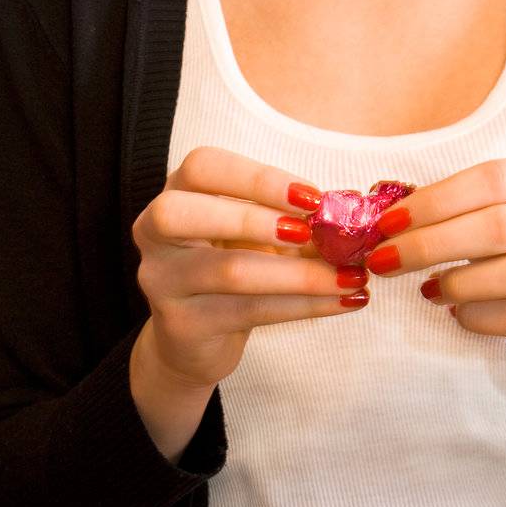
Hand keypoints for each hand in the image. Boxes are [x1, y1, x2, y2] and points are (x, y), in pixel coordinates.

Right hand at [131, 146, 365, 391]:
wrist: (193, 339)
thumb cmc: (230, 266)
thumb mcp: (254, 232)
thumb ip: (290, 217)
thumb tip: (350, 212)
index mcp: (176, 192)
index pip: (202, 167)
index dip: (257, 177)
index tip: (311, 197)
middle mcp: (154, 233)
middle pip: (182, 213)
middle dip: (252, 218)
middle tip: (311, 232)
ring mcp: (163, 281)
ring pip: (230, 271)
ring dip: (301, 274)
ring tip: (351, 276)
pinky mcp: (182, 324)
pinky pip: (250, 311)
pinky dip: (305, 305)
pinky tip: (343, 302)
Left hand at [364, 154, 505, 373]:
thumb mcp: (505, 208)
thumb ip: (460, 206)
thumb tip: (389, 219)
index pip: (492, 178)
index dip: (436, 200)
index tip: (388, 222)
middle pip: (501, 225)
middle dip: (432, 244)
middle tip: (386, 260)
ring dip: (459, 282)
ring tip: (427, 289)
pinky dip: (480, 316)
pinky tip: (457, 312)